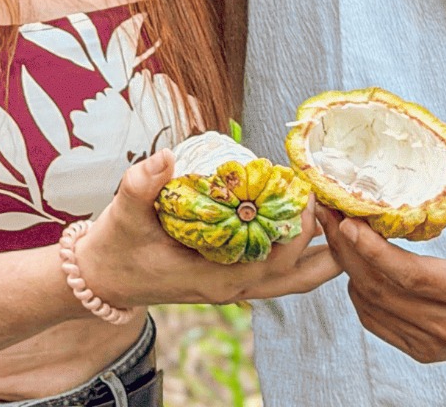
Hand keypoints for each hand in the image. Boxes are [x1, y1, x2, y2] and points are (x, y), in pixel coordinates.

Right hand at [81, 150, 340, 308]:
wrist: (104, 278)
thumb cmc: (117, 247)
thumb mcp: (123, 214)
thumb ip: (142, 185)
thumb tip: (166, 158)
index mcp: (216, 277)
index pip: (277, 260)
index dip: (301, 229)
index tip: (309, 190)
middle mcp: (233, 287)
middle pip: (301, 276)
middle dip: (327, 240)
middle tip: (337, 198)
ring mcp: (236, 285)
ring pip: (296, 278)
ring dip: (322, 251)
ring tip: (341, 213)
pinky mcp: (234, 276)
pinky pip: (282, 270)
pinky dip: (303, 250)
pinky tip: (311, 219)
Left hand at [320, 141, 445, 363]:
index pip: (411, 276)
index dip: (372, 251)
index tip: (348, 220)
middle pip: (381, 291)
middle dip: (346, 250)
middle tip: (326, 211)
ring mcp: (439, 344)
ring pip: (372, 308)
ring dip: (348, 269)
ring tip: (336, 230)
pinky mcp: (429, 351)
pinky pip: (377, 322)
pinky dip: (361, 291)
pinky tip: (357, 262)